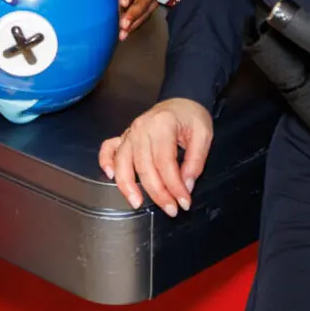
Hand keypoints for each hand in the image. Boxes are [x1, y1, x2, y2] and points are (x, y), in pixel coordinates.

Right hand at [99, 99, 212, 214]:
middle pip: (144, 166)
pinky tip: (111, 176)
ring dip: (127, 185)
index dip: (174, 186)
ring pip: (122, 162)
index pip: (165, 163)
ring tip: (136, 203)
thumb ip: (196, 161)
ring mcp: (129, 132)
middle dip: (157, 192)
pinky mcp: (124, 136)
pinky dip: (106, 162)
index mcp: (162, 125)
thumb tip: (185, 186)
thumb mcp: (203, 135)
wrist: (181, 101)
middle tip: (171, 209)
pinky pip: (109, 149)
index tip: (184, 202)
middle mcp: (141, 128)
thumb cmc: (192, 117)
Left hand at [109, 0, 158, 40]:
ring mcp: (150, 2)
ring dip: (134, 23)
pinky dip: (132, 28)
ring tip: (122, 31)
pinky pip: (142, 21)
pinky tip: (123, 34)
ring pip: (146, 12)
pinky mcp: (148, 13)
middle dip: (133, 12)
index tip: (122, 2)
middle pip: (144, 0)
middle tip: (123, 23)